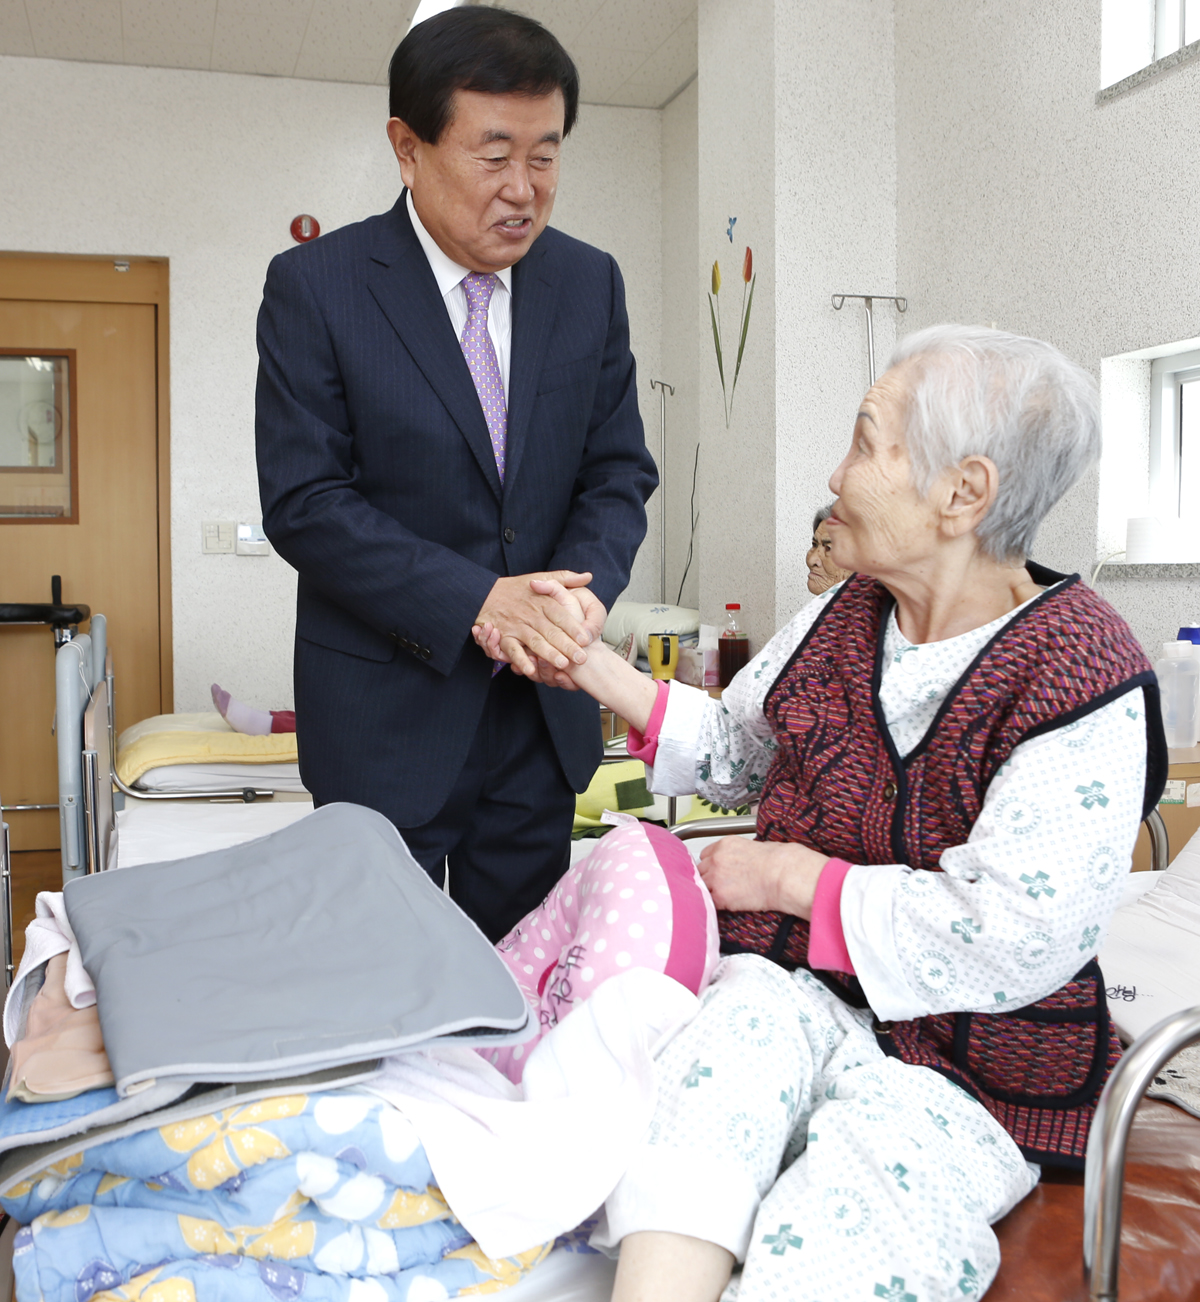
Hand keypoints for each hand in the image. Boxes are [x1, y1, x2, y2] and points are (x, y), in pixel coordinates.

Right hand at [472, 571, 594, 677]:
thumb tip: (588, 576)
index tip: (586, 638)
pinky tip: (531, 670)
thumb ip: (566, 578)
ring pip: (535, 642)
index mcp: (542, 601)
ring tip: (563, 665)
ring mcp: (517, 626)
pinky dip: (520, 660)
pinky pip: (512, 650)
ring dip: (549, 654)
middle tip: (581, 658)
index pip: (561, 615)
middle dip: (567, 646)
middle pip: (551, 632)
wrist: (484, 592)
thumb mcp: (541, 576)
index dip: (574, 627)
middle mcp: (531, 614)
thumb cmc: (516, 587)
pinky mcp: (504, 636)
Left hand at [697, 838, 827, 917]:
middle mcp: (716, 859)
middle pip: (701, 870)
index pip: (706, 854)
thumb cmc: (779, 861)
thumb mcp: (757, 847)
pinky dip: (717, 905)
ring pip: (702, 886)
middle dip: (709, 877)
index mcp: (725, 844)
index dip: (712, 864)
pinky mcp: (720, 896)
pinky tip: (728, 905)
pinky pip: (710, 902)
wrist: (782, 875)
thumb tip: (745, 860)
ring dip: (711, 891)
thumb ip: (742, 853)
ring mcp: (715, 877)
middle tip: (722, 885)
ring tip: (726, 896)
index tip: (718, 871)